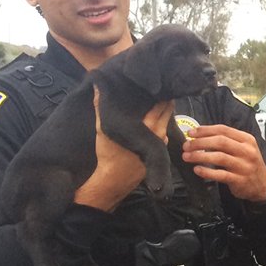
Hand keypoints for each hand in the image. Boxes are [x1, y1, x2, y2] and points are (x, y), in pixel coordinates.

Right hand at [74, 88, 173, 210]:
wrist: (115, 179)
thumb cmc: (109, 154)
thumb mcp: (102, 129)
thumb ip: (100, 107)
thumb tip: (98, 87)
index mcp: (148, 126)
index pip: (161, 105)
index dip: (160, 94)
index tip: (157, 86)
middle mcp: (159, 134)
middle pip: (167, 112)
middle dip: (164, 101)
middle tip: (159, 90)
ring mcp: (161, 143)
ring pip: (166, 123)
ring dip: (163, 113)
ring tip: (157, 101)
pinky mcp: (160, 151)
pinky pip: (163, 134)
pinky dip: (160, 125)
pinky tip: (154, 120)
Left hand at [182, 124, 265, 202]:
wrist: (263, 185)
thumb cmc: (249, 164)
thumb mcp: (244, 148)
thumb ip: (228, 141)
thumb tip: (201, 136)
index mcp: (246, 139)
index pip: (223, 130)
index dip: (205, 130)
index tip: (191, 133)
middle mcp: (246, 151)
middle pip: (220, 142)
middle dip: (200, 142)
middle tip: (186, 146)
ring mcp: (243, 166)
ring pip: (219, 157)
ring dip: (200, 156)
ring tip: (187, 156)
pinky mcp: (239, 180)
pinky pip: (220, 174)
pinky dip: (207, 172)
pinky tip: (197, 169)